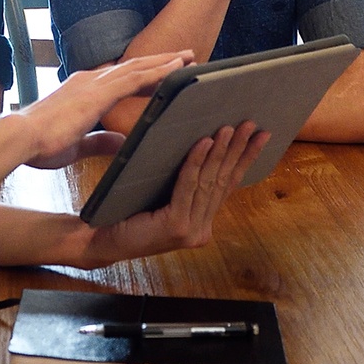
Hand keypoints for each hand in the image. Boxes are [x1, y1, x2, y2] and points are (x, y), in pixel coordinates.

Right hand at [18, 52, 189, 163]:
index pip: (120, 79)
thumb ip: (101, 141)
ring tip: (188, 57)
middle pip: (133, 67)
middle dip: (159, 62)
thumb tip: (122, 144)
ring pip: (138, 68)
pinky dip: (158, 72)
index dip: (144, 75)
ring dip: (165, 62)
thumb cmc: (41, 143)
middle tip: (185, 57)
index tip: (164, 72)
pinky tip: (175, 68)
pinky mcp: (99, 93)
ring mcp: (95, 84)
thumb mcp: (79, 144)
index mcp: (83, 90)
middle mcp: (90, 80)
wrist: (21, 139)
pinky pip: (135, 78)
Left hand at [79, 122, 269, 266]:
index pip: (228, 184)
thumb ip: (185, 183)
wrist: (103, 239)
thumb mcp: (163, 194)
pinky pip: (189, 186)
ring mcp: (191, 231)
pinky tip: (205, 143)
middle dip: (239, 150)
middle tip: (251, 124)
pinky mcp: (176, 226)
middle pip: (223, 181)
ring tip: (231, 128)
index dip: (245, 158)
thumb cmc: (128, 212)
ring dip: (221, 152)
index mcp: (202, 221)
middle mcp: (201, 229)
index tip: (261, 135)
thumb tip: (204, 142)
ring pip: (209, 182)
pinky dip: (196, 162)